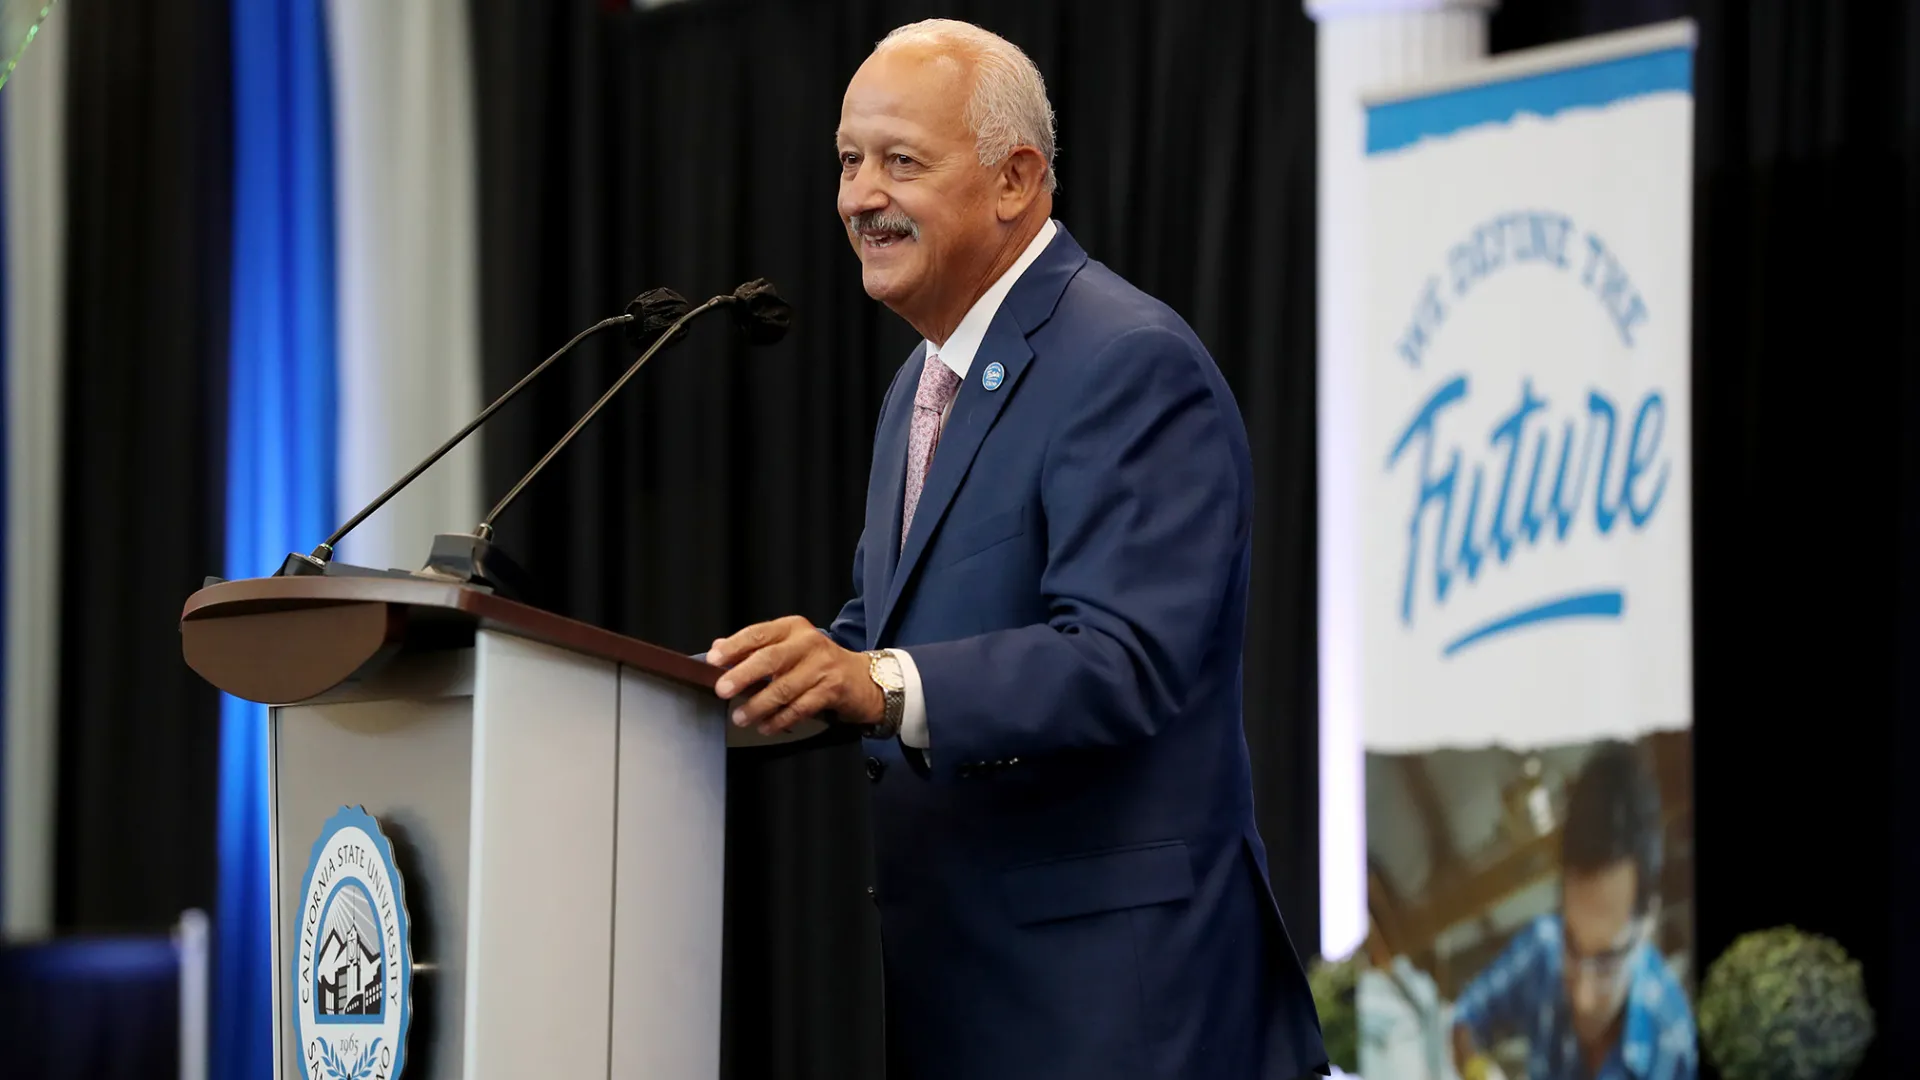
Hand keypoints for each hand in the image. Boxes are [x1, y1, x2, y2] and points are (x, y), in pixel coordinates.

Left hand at [708, 616, 883, 735]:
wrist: (861, 679)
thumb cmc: (817, 663)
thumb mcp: (788, 647)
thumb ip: (755, 648)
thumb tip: (718, 649)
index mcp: (793, 628)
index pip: (758, 633)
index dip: (734, 647)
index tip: (714, 660)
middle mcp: (809, 643)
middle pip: (770, 659)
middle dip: (743, 676)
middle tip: (722, 690)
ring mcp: (823, 666)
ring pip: (784, 688)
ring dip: (758, 705)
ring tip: (740, 717)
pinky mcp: (833, 689)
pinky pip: (800, 707)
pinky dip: (780, 719)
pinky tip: (765, 726)